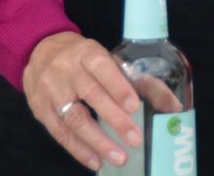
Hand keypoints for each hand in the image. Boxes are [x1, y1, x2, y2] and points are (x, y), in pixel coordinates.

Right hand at [23, 31, 140, 170]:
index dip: (118, 86)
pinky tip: (96, 160)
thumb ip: (140, 80)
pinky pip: (60, 133)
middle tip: (134, 139)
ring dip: (97, 141)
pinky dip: (79, 149)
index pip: (103, 67)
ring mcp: (51, 91)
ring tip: (119, 157)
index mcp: (87, 53)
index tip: (134, 106)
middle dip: (114, 119)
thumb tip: (174, 105)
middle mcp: (67, 70)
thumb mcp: (108, 59)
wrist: (40, 52)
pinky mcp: (40, 110)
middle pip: (91, 94)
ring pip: (74, 117)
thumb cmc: (84, 59)